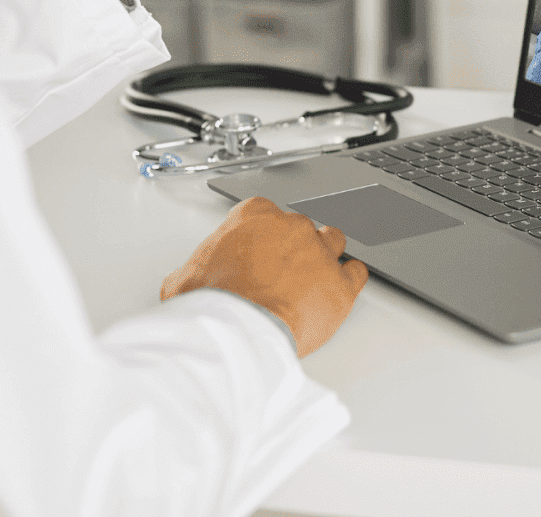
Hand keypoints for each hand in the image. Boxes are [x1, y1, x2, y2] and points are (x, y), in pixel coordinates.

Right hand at [160, 196, 366, 357]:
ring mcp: (319, 252)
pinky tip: (342, 287)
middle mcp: (291, 227)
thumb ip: (192, 271)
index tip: (262, 247)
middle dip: (295, 246)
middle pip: (301, 226)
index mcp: (254, 217)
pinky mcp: (340, 283)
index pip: (266, 212)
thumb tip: (184, 283)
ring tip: (315, 276)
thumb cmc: (213, 303)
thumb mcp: (184, 280)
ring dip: (326, 255)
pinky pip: (357, 272)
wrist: (239, 328)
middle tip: (283, 270)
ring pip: (333, 240)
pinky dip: (351, 279)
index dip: (265, 233)